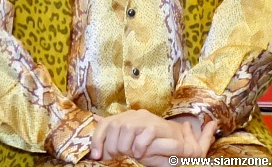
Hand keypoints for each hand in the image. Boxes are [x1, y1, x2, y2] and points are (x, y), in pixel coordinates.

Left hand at [90, 109, 215, 162]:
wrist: (176, 141)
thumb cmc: (150, 146)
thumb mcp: (129, 143)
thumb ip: (115, 141)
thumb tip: (95, 146)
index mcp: (125, 118)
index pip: (105, 123)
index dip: (97, 139)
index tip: (96, 156)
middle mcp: (134, 115)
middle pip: (114, 125)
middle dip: (112, 145)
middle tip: (118, 155)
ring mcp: (146, 119)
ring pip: (126, 128)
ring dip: (125, 145)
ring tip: (131, 154)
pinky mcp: (157, 126)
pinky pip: (144, 134)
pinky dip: (140, 146)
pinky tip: (140, 153)